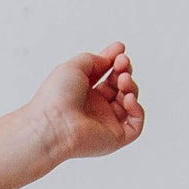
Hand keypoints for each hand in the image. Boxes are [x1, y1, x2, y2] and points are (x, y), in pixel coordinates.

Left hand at [28, 42, 143, 162]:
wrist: (52, 124)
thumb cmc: (56, 97)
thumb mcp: (75, 66)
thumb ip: (95, 59)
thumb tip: (110, 60)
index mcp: (83, 93)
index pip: (106, 75)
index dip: (115, 61)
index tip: (120, 49)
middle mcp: (94, 109)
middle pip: (120, 86)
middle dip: (124, 71)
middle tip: (121, 64)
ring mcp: (104, 124)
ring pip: (129, 103)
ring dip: (131, 86)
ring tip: (122, 79)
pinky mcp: (113, 139)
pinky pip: (135, 125)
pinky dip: (137, 109)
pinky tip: (128, 98)